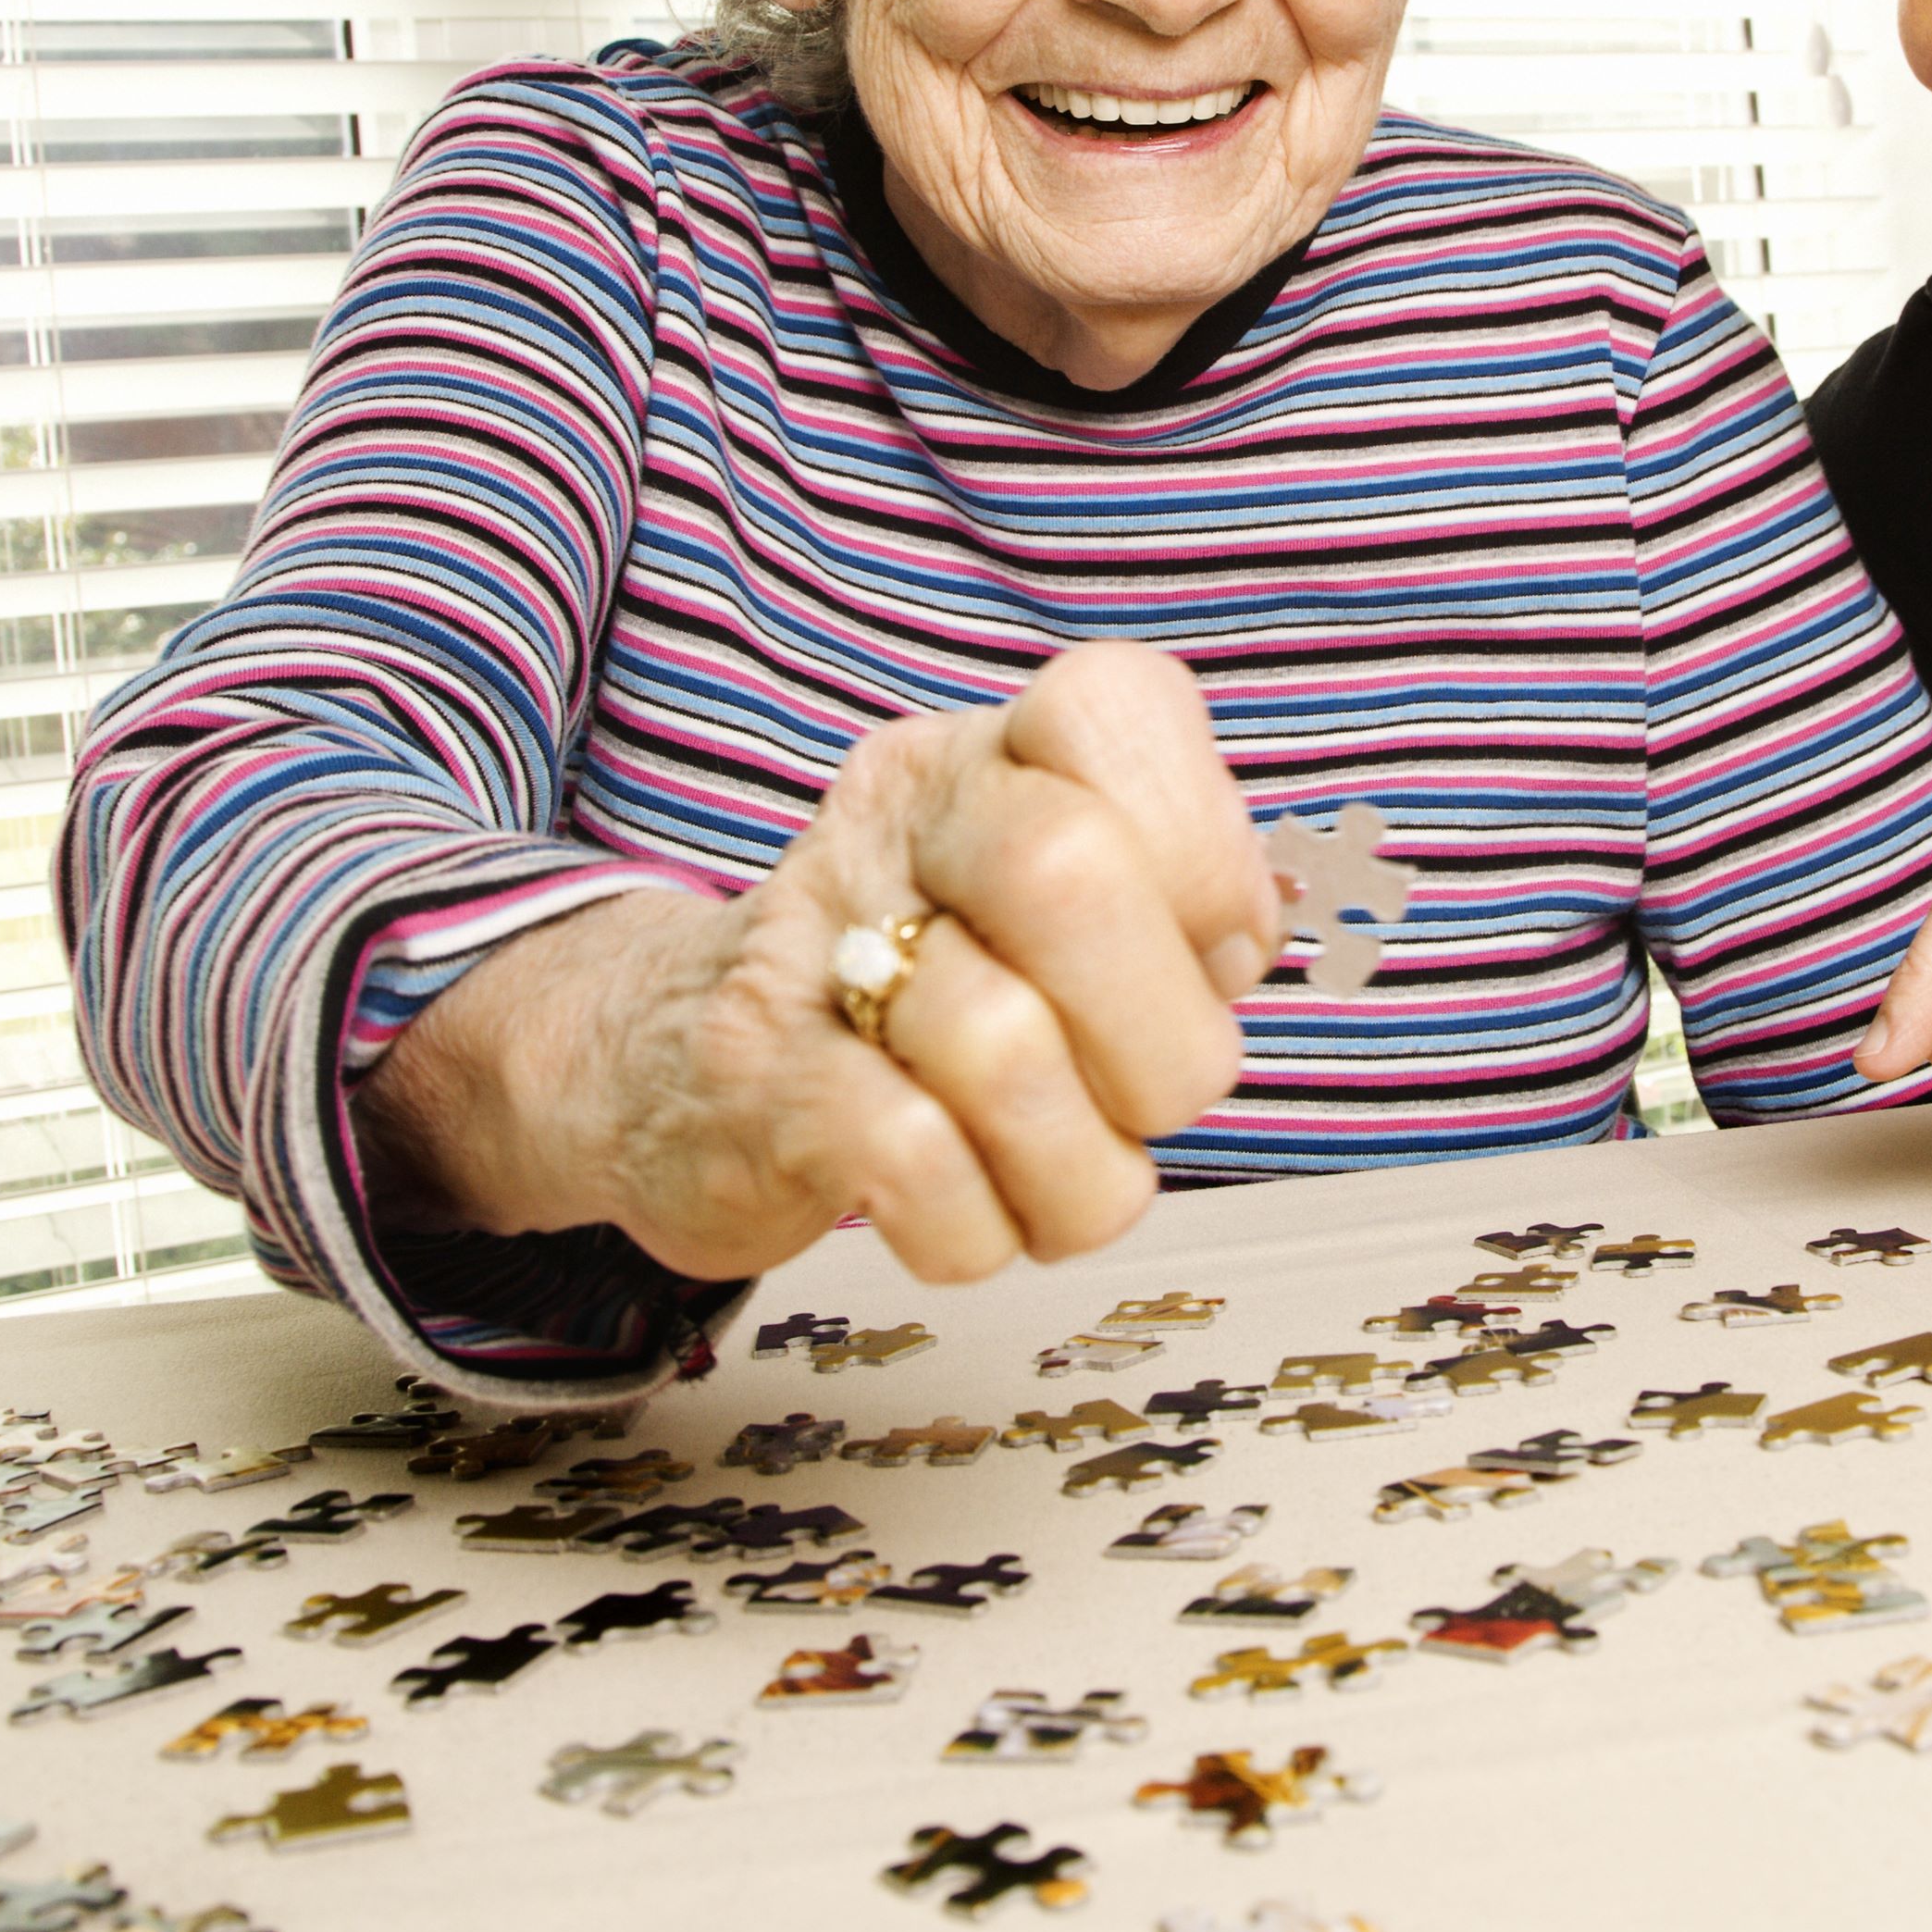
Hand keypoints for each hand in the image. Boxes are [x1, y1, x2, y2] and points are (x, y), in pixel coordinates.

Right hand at [365, 640, 1277, 1283]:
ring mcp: (815, 942)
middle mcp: (900, 818)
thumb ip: (1179, 902)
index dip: (1203, 852)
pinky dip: (980, 1226)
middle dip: (1163, 1036)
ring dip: (1078, 1168)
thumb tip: (1258, 927)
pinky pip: (912, 1161)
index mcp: (994, 755)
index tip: (1212, 950)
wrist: (673, 1066)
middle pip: (1067, 874)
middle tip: (1152, 1096)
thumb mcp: (1057, 912)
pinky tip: (969, 1213)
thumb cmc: (922, 994)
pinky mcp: (756, 1078)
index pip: (1114, 706)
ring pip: (1001, 1049)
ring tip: (1057, 1171)